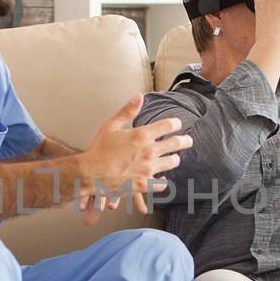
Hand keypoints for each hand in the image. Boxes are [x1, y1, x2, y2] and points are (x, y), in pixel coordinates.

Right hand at [76, 95, 189, 224]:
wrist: (90, 173)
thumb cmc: (99, 148)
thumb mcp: (111, 125)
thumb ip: (127, 111)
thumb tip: (139, 96)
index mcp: (142, 135)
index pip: (168, 125)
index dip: (175, 123)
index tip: (177, 124)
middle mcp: (149, 151)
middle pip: (176, 144)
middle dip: (184, 141)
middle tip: (188, 141)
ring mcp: (148, 169)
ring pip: (172, 163)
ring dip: (174, 159)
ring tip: (174, 159)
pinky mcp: (144, 184)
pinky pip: (162, 184)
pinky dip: (163, 181)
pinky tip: (163, 179)